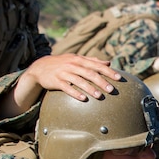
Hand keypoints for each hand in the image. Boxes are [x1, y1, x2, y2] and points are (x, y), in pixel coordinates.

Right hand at [2, 54, 120, 117]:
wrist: (40, 67)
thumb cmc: (62, 63)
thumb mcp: (76, 59)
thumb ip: (92, 61)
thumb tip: (108, 63)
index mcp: (79, 59)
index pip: (96, 65)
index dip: (108, 71)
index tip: (119, 78)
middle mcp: (72, 65)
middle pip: (89, 73)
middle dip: (101, 81)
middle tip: (112, 89)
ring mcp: (63, 73)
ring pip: (79, 80)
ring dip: (90, 88)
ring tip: (100, 96)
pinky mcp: (56, 81)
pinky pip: (66, 87)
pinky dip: (75, 93)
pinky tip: (83, 98)